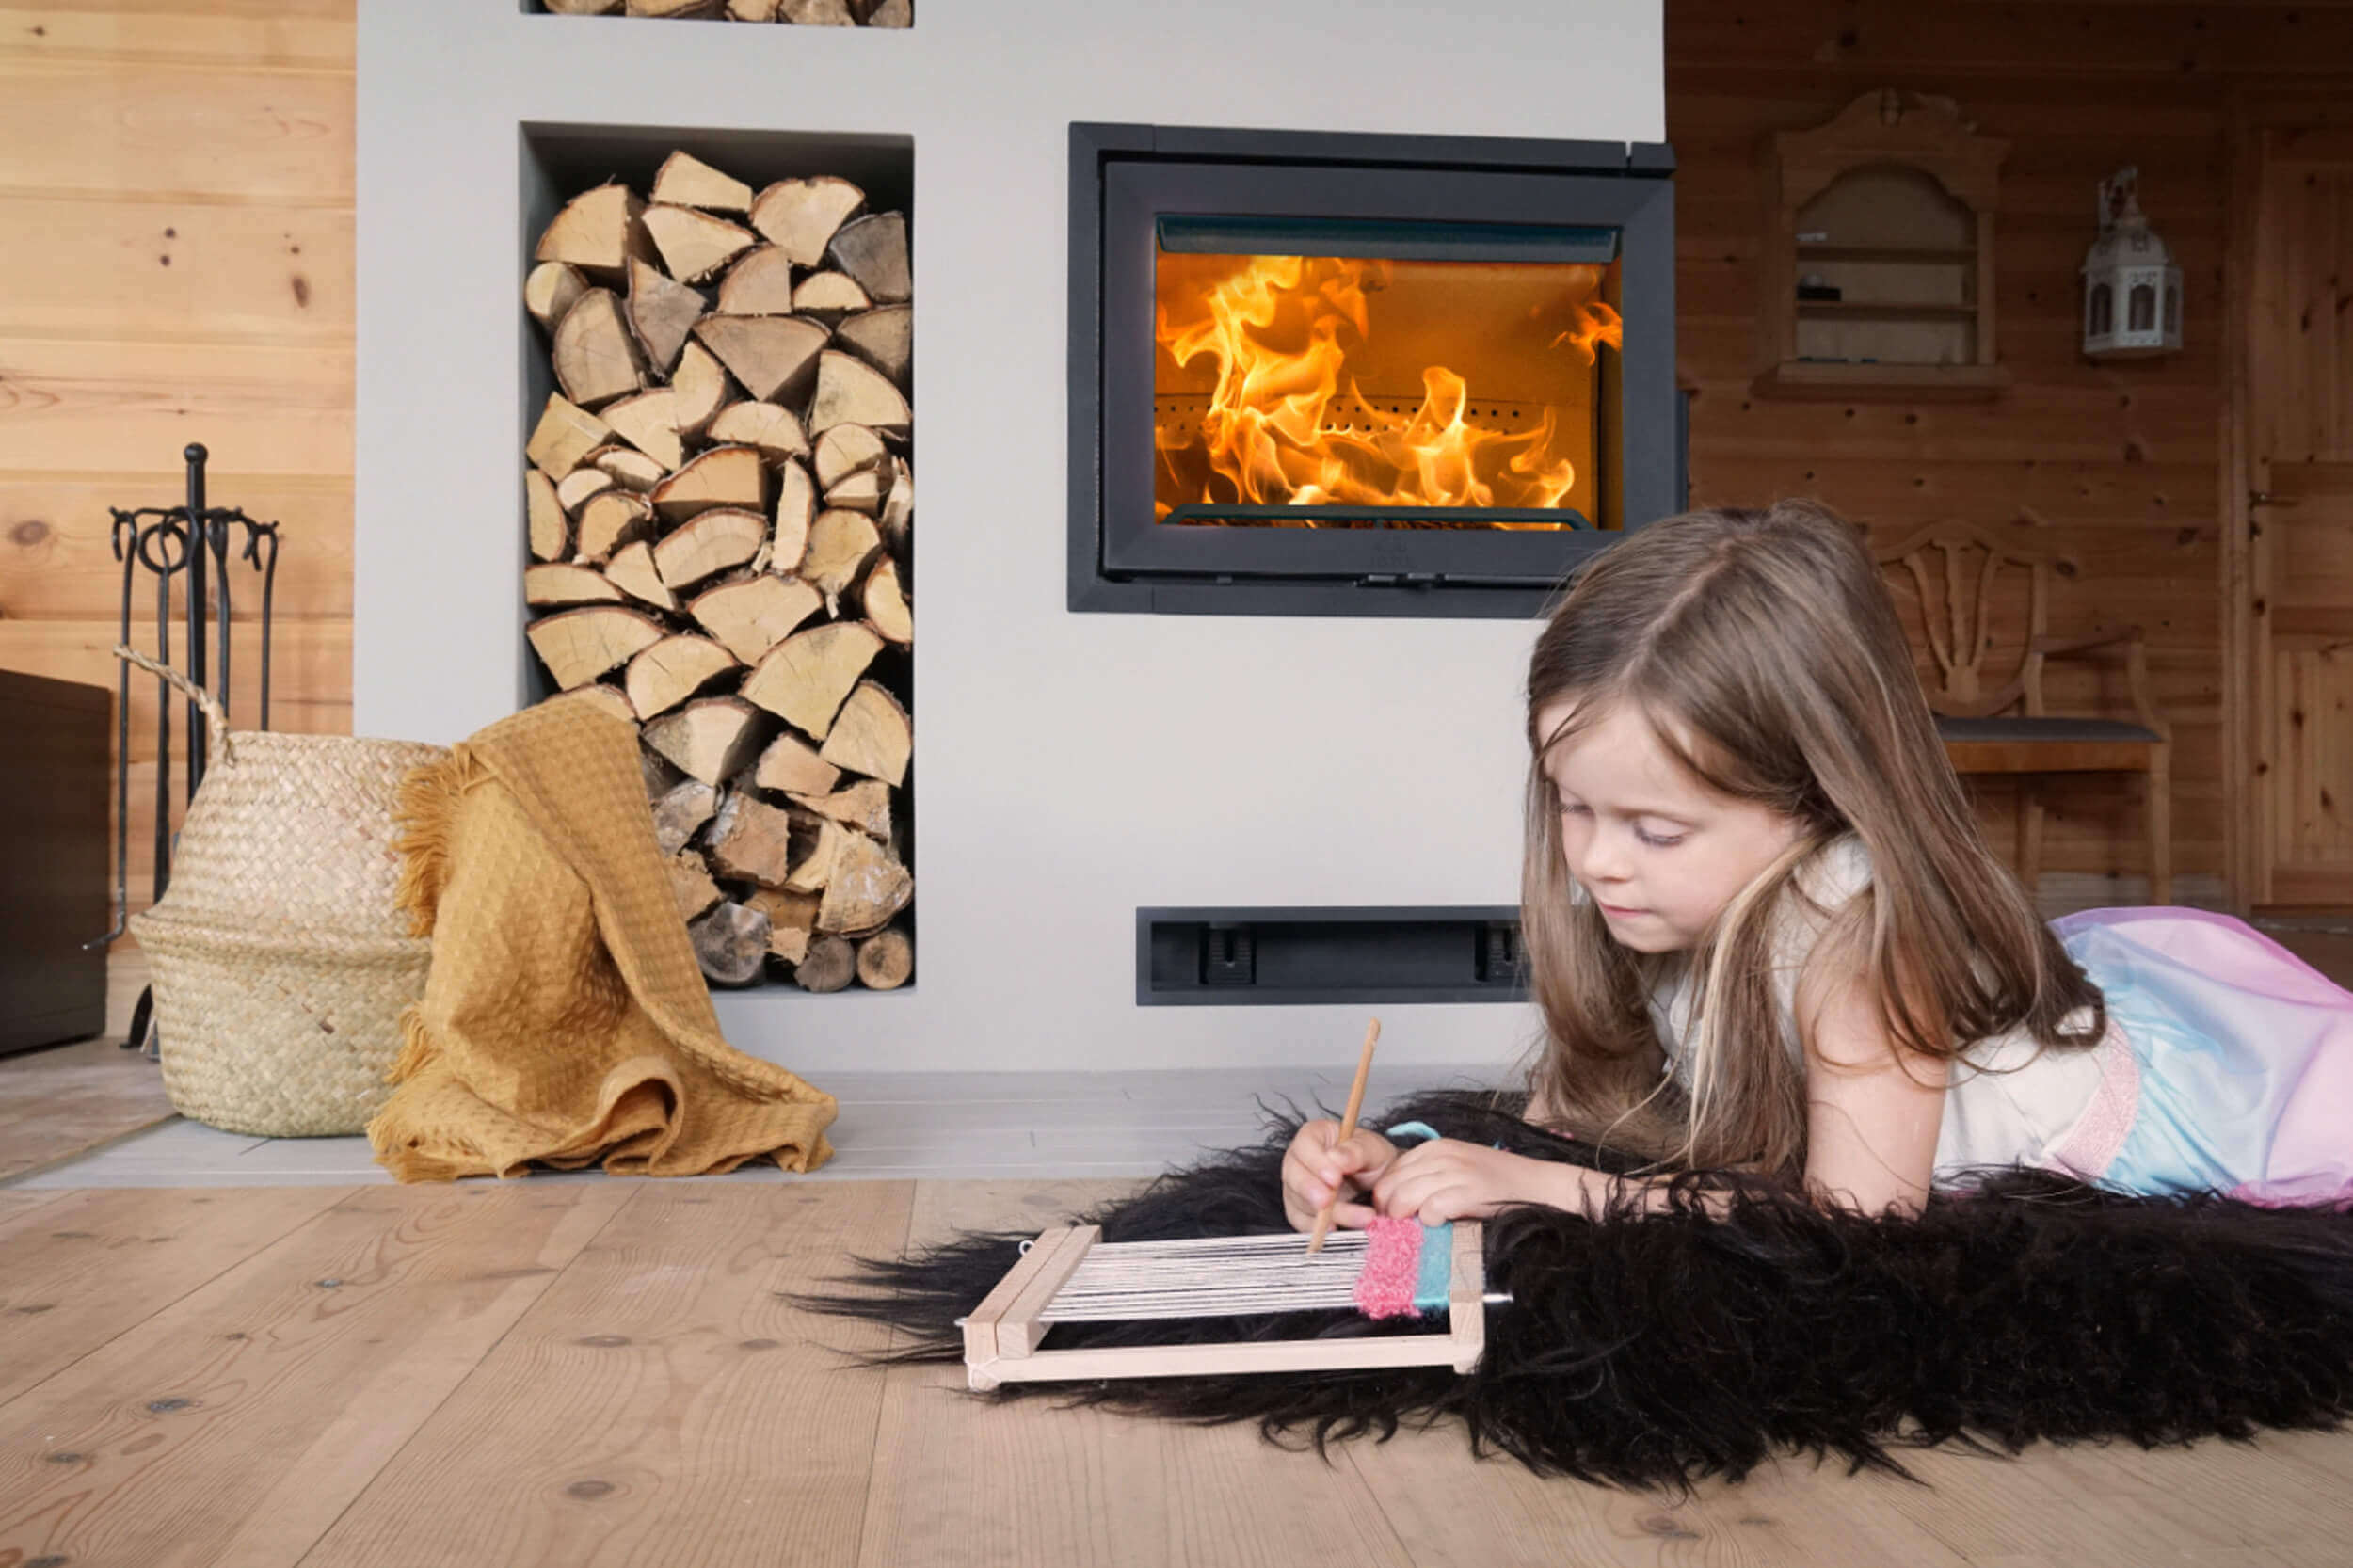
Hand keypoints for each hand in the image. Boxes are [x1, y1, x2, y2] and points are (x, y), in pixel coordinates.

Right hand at [1280, 1119, 1397, 1232]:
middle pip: (1293, 1173)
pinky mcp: (1300, 1211)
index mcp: (1315, 1136)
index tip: (1334, 1177)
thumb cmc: (1373, 1159)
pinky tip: (1336, 1229)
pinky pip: (1301, 1222)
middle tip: (1327, 1201)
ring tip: (1355, 1218)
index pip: (1305, 1144)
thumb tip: (1337, 1158)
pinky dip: (1317, 1228)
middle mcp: (1299, 1160)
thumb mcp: (1372, 1149)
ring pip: (1298, 1201)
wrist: (1380, 1184)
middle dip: (1309, 1189)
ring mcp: (1296, 1187)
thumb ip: (1356, 1151)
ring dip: (1322, 1214)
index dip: (1316, 1161)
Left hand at [1369, 1138, 1566, 1224]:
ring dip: (1405, 1219)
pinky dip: (1429, 1221)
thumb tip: (1395, 1201)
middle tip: (1399, 1228)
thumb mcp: (1457, 1167)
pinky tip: (1441, 1223)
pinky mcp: (1469, 1192)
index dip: (1385, 1198)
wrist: (1539, 1185)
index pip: (1389, 1172)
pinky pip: (1430, 1209)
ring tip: (1418, 1228)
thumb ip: (1428, 1176)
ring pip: (1404, 1198)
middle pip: (1390, 1186)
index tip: (1392, 1216)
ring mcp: (1456, 1172)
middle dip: (1389, 1212)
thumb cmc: (1497, 1182)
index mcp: (1435, 1147)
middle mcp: (1442, 1155)